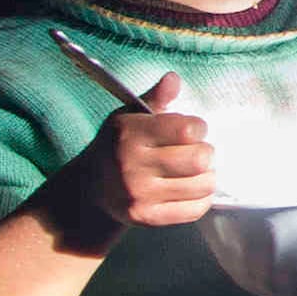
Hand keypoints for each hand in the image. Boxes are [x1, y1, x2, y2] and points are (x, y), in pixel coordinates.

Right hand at [84, 75, 216, 228]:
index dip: (198, 127)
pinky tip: (190, 189)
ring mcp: (139, 195)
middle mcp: (132, 165)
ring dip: (207, 176)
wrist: (89, 189)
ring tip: (193, 171)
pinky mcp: (147, 217)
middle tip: (195, 152)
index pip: (188, 129)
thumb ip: (156, 98)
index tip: (191, 131)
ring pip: (203, 184)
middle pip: (200, 159)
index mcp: (131, 135)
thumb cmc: (117, 147)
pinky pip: (196, 209)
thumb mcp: (129, 117)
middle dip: (205, 152)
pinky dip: (201, 198)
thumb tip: (173, 78)